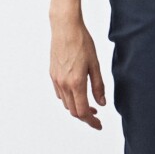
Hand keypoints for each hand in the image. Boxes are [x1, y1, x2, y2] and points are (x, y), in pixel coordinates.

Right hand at [49, 12, 107, 128]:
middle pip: (73, 111)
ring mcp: (56, 79)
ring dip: (77, 108)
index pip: (83, 111)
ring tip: (89, 105)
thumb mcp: (95, 64)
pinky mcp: (52, 74)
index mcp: (76, 83)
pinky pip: (60, 94)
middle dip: (85, 116)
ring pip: (66, 103)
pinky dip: (69, 99)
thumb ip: (98, 86)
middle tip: (97, 116)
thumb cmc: (82, 42)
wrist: (65, 28)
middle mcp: (63, 84)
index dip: (91, 121)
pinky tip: (77, 93)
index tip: (99, 125)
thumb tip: (101, 104)